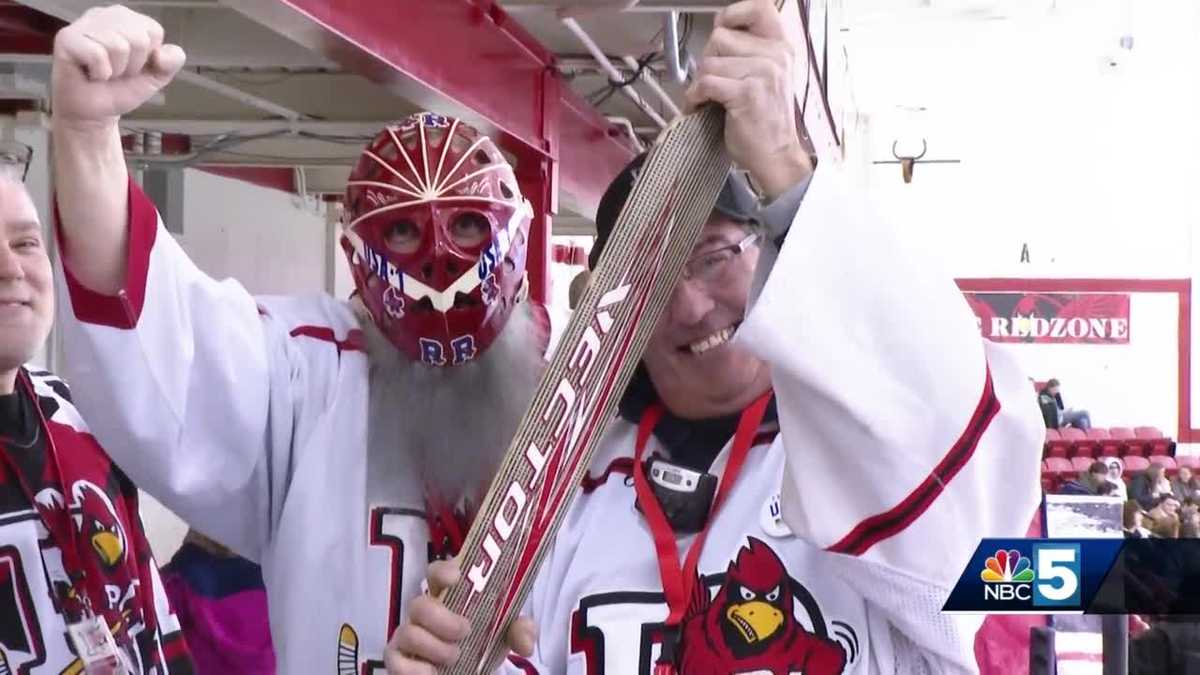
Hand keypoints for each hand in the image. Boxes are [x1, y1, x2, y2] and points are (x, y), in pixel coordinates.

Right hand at [51, 5, 184, 130]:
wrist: (94, 113)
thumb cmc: (120, 89)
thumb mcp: (155, 76)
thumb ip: (171, 62)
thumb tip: (163, 54)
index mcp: (126, 17)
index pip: (154, 30)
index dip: (148, 57)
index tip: (132, 66)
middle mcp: (104, 14)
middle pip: (138, 37)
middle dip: (133, 65)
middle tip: (116, 72)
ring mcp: (83, 24)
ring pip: (118, 46)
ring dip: (115, 70)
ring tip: (103, 73)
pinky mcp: (67, 38)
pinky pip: (97, 54)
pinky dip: (100, 72)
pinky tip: (91, 74)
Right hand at [385, 559, 536, 673]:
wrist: (470, 673)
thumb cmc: (481, 645)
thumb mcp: (504, 636)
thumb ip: (519, 631)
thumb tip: (525, 641)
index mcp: (447, 597)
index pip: (436, 574)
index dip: (442, 570)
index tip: (456, 576)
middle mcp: (423, 613)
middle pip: (418, 603)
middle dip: (441, 618)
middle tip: (465, 631)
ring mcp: (407, 636)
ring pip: (408, 632)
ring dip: (434, 646)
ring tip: (455, 657)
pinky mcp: (397, 660)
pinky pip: (395, 660)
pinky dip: (414, 670)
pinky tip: (432, 674)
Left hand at [685, 0, 812, 199]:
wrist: (775, 156)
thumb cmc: (764, 120)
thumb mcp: (765, 77)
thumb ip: (748, 52)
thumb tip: (716, 33)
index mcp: (781, 47)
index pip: (759, 8)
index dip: (733, 13)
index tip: (722, 28)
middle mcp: (775, 55)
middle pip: (720, 37)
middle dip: (708, 60)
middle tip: (713, 83)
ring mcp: (763, 72)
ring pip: (709, 62)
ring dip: (700, 83)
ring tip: (708, 99)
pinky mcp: (746, 92)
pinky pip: (706, 83)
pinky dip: (695, 97)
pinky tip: (700, 107)